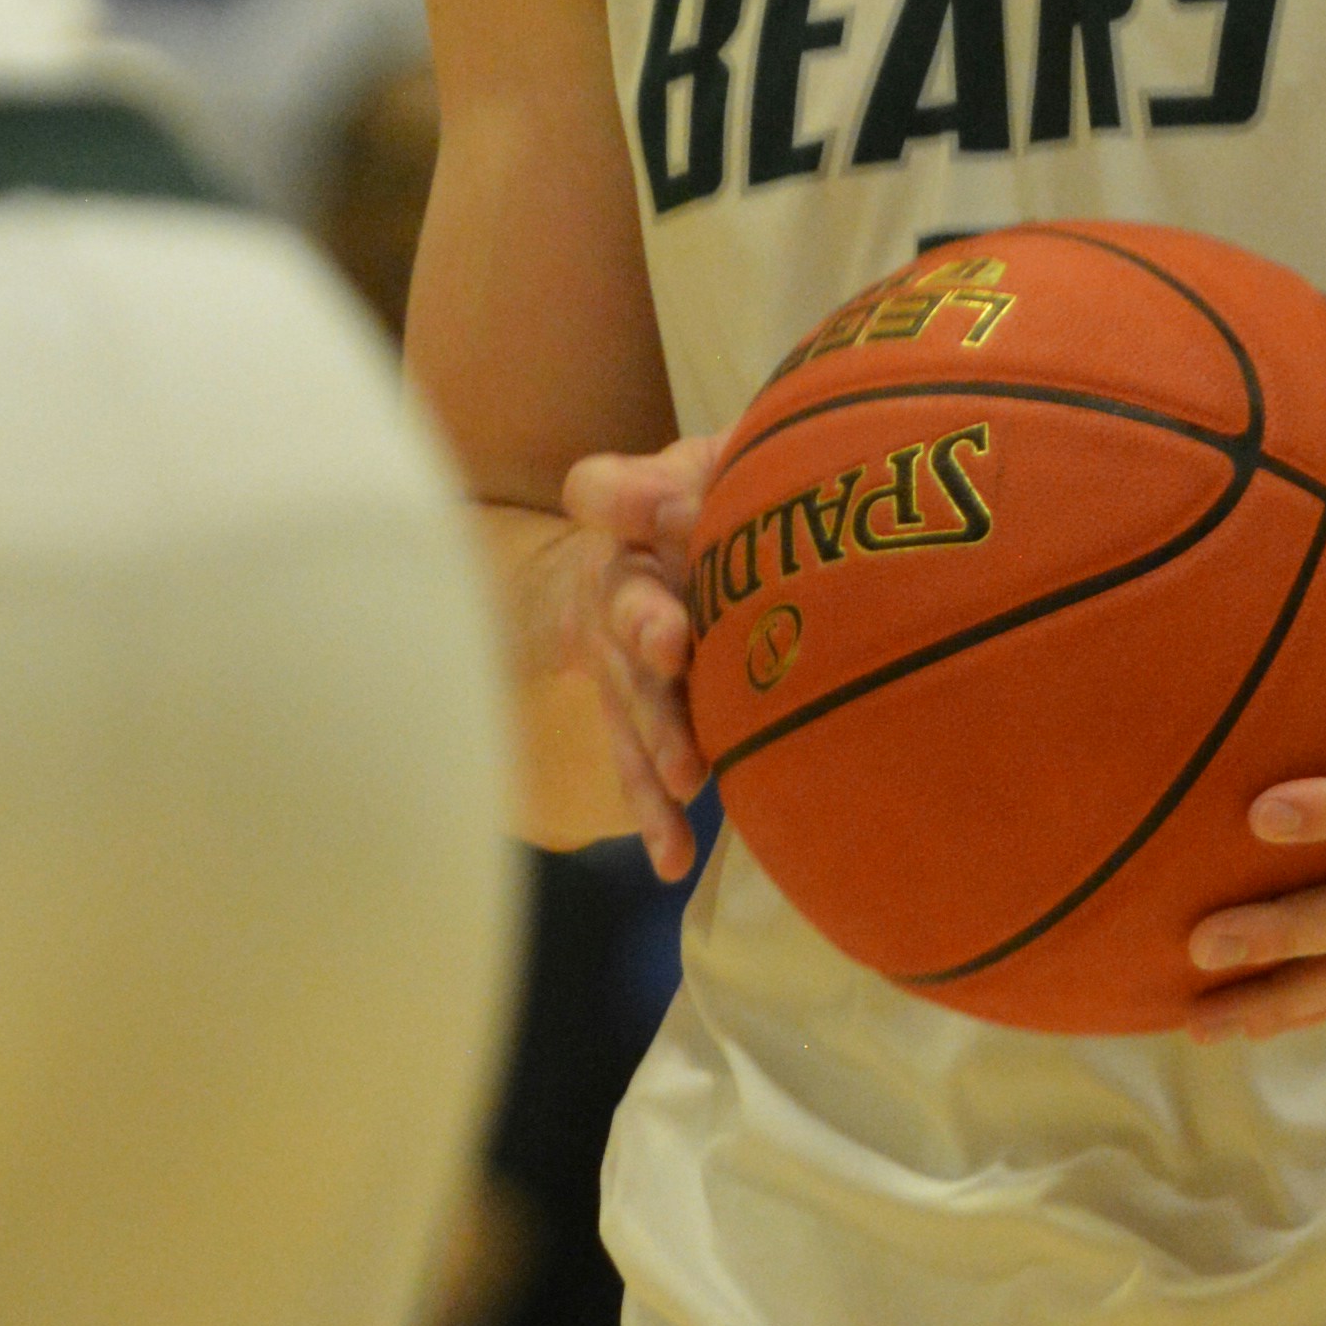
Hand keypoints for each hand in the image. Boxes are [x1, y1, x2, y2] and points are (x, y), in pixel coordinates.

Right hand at [540, 431, 717, 878]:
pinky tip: (674, 860)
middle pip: (617, 606)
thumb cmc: (704, 506)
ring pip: (629, 700)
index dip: (628, 499)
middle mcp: (611, 588)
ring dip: (655, 735)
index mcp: (629, 515)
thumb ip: (719, 467)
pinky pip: (640, 767)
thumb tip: (724, 485)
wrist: (662, 564)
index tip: (674, 509)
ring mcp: (619, 663)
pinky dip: (655, 815)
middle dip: (643, 628)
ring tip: (682, 777)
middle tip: (669, 647)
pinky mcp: (638, 722)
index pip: (601, 490)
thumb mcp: (713, 465)